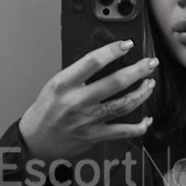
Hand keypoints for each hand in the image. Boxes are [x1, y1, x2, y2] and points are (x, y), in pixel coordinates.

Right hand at [18, 40, 157, 160]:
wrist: (34, 140)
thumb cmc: (46, 111)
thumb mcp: (55, 85)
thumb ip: (78, 75)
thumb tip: (106, 61)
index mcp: (64, 84)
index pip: (93, 61)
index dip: (113, 51)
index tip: (127, 45)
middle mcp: (77, 101)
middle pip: (116, 82)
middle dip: (138, 70)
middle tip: (150, 63)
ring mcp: (87, 120)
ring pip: (124, 104)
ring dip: (142, 93)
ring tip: (149, 84)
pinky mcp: (94, 136)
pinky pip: (123, 131)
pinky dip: (139, 126)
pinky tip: (146, 120)